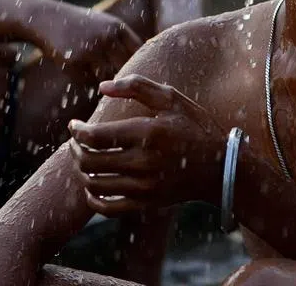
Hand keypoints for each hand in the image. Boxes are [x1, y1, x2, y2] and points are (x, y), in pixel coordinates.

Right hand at [37, 7, 142, 81]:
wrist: (46, 17)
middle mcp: (107, 38)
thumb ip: (123, 40)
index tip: (137, 73)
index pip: (139, 53)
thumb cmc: (80, 23)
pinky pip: (87, 81)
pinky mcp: (74, 62)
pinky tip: (79, 71)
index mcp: (118, 28)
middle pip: (125, 68)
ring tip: (102, 80)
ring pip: (107, 77)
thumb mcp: (105, 23)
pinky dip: (86, 80)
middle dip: (124, 77)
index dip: (140, 64)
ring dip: (105, 81)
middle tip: (121, 85)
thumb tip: (144, 62)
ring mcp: (90, 51)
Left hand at [67, 75, 225, 214]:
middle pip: (89, 161)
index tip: (74, 125)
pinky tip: (92, 186)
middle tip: (75, 141)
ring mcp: (144, 186)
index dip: (77, 131)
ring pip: (93, 184)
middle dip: (75, 149)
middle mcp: (143, 162)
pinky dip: (92, 198)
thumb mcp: (172, 99)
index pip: (95, 137)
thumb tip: (102, 86)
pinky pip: (107, 208)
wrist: (221, 167)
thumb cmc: (195, 127)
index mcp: (148, 133)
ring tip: (83, 158)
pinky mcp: (145, 204)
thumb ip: (137, 87)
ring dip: (80, 170)